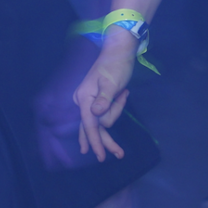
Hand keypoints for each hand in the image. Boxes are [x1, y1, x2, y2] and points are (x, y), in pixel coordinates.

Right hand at [72, 35, 136, 162]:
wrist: (118, 51)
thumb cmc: (116, 66)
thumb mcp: (112, 83)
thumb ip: (104, 100)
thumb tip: (95, 114)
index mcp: (84, 98)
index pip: (89, 125)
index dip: (95, 142)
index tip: (99, 156)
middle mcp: (83, 101)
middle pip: (93, 128)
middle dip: (105, 141)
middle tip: (119, 154)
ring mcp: (89, 101)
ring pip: (101, 121)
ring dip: (115, 111)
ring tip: (124, 92)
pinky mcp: (97, 100)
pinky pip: (105, 113)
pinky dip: (115, 108)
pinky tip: (122, 94)